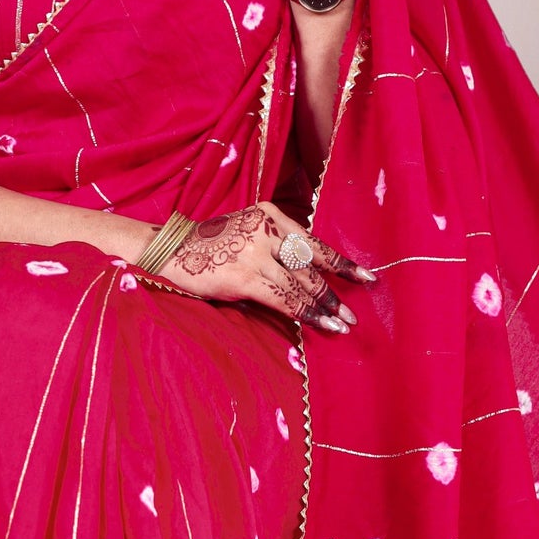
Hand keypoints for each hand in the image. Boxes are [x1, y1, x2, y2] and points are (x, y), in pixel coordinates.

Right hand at [139, 201, 375, 333]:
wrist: (170, 249)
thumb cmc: (209, 246)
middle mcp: (268, 229)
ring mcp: (256, 252)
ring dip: (323, 308)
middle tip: (353, 315)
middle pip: (311, 266)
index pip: (314, 243)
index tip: (367, 278)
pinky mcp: (245, 276)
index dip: (343, 264)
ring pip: (301, 285)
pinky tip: (319, 324)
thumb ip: (275, 246)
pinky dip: (304, 314)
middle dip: (335, 293)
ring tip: (341, 325)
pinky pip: (283, 298)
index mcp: (271, 214)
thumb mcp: (246, 232)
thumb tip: (307, 276)